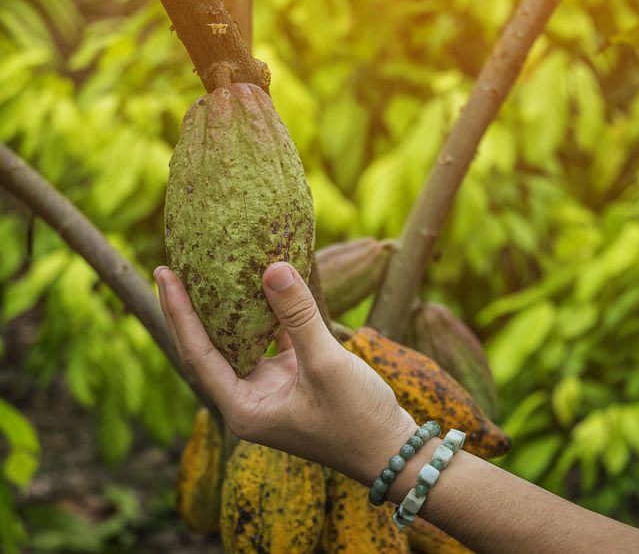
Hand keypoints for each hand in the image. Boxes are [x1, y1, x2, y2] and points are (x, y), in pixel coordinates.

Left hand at [154, 261, 416, 484]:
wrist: (392, 451)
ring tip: (212, 272)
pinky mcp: (293, 381)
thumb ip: (298, 316)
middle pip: (208, 349)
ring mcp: (270, 391)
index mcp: (244, 408)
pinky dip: (269, 317)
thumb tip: (273, 267)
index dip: (179, 312)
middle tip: (173, 267)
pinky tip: (268, 286)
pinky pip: (271, 342)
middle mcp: (249, 401)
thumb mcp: (326, 365)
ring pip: (239, 343)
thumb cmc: (357, 419)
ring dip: (229, 310)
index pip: (197, 354)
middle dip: (191, 310)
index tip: (165, 273)